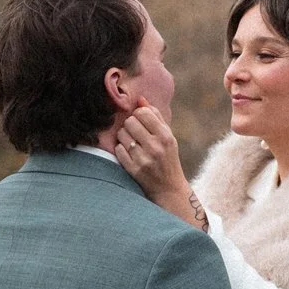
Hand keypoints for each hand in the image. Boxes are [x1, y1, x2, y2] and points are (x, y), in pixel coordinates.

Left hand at [113, 102, 200, 227]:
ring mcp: (143, 159)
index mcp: (165, 136)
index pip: (142, 113)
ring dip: (124, 137)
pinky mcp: (133, 169)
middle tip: (135, 133)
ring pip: (122, 135)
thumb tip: (140, 99)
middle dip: (130, 126)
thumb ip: (156, 116)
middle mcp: (155, 147)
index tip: (141, 121)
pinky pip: (118, 150)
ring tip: (132, 143)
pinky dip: (121, 150)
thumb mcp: (168, 137)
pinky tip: (129, 154)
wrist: (169, 188)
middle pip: (130, 122)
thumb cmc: (168, 158)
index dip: (138, 115)